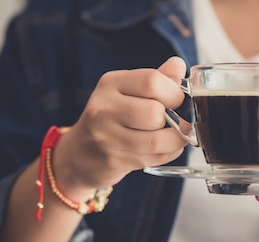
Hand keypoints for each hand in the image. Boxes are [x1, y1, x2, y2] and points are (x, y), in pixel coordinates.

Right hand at [52, 57, 189, 194]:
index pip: (151, 81)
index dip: (174, 92)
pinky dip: (170, 153)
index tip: (177, 99)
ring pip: (157, 140)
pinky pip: (155, 158)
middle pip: (154, 112)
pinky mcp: (114, 160)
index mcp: (111, 83)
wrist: (79, 154)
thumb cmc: (112, 116)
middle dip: (173, 118)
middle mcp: (104, 108)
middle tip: (173, 119)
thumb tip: (178, 64)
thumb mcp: (128, 90)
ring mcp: (107, 137)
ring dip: (176, 140)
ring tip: (176, 135)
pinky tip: (166, 147)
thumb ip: (157, 77)